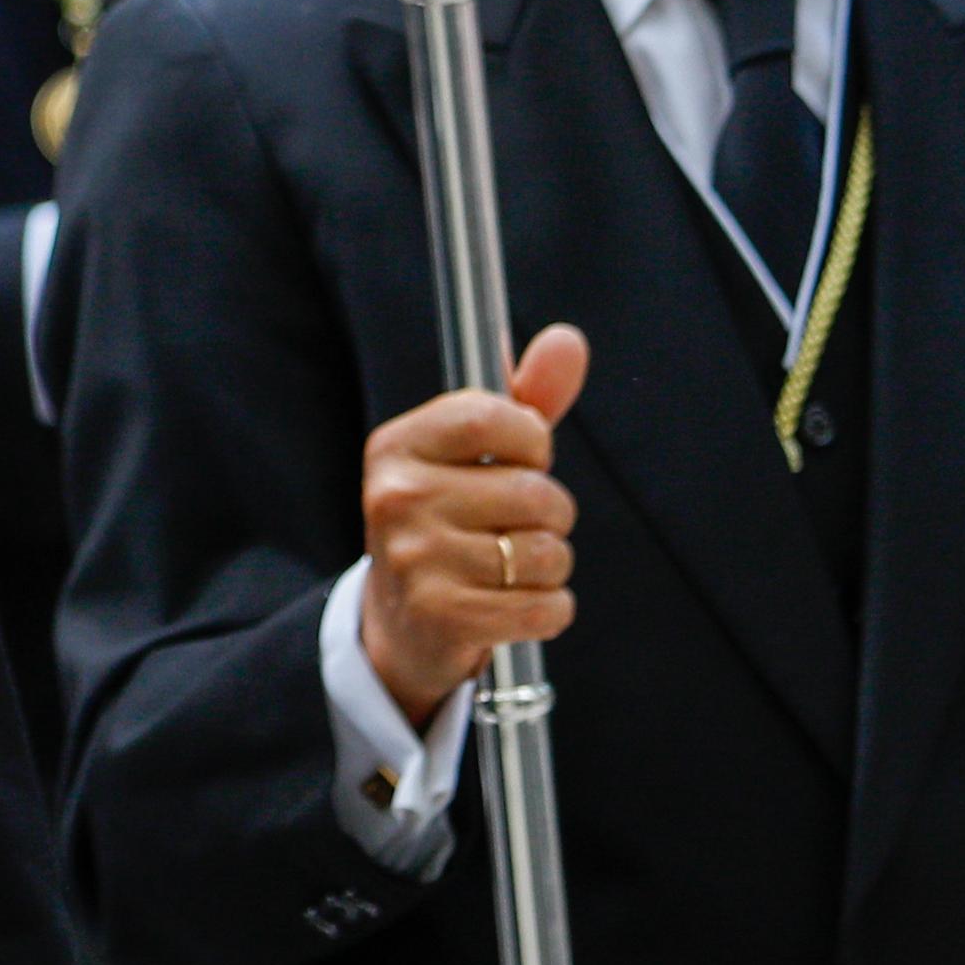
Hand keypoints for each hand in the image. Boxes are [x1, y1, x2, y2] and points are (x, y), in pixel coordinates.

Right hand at [357, 324, 590, 726]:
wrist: (403, 625)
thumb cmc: (451, 524)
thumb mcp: (478, 457)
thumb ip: (527, 399)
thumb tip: (568, 339)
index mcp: (398, 446)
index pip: (494, 418)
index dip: (533, 443)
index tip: (521, 462)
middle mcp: (396, 498)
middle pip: (536, 494)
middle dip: (549, 517)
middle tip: (510, 530)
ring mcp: (415, 560)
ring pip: (547, 553)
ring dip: (549, 569)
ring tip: (509, 571)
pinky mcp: (442, 617)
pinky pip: (546, 607)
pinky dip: (549, 611)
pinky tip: (514, 608)